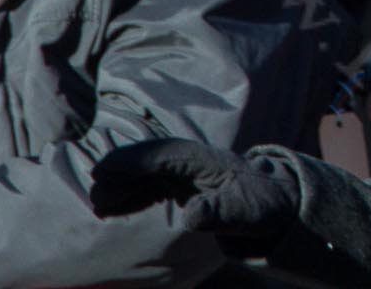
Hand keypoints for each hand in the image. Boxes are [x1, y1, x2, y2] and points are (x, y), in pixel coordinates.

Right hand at [89, 139, 297, 240]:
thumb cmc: (263, 204)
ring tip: (97, 203)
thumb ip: (221, 212)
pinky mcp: (183, 186)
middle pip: (149, 162)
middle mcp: (193, 162)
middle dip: (119, 173)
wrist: (278, 202)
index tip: (104, 170)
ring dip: (121, 185)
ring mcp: (187, 173)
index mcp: (206, 161)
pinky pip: (151, 186)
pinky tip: (114, 207)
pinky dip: (131, 195)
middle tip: (93, 192)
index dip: (134, 161)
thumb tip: (193, 216)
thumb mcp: (248, 211)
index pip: (164, 155)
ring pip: (146, 174)